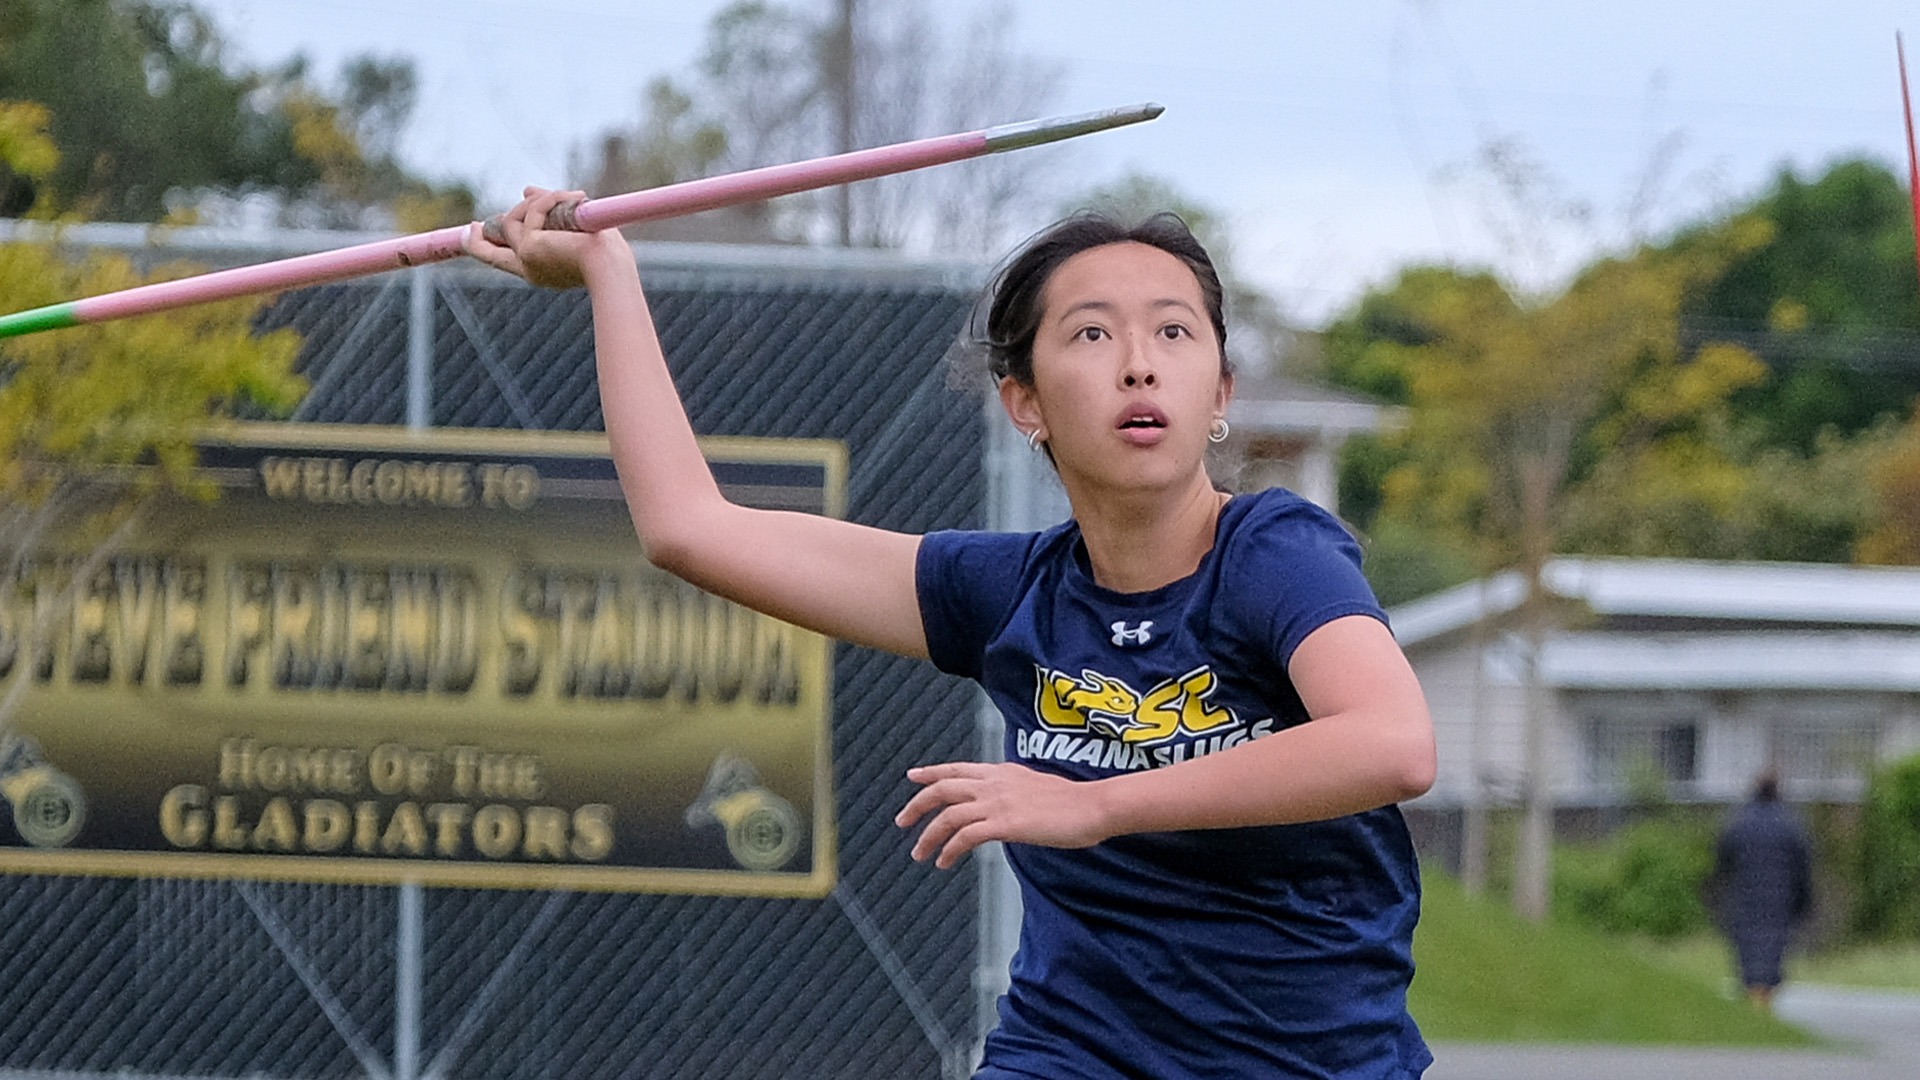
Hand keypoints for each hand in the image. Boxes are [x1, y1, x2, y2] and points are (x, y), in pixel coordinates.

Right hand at [463, 186, 630, 288]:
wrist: (613, 267)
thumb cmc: (607, 251)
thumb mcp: (573, 228)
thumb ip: (549, 211)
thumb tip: (525, 190)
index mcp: (543, 270)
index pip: (506, 259)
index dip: (488, 245)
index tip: (477, 229)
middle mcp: (530, 269)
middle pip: (487, 254)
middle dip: (476, 240)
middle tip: (471, 227)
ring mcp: (525, 259)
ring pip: (512, 221)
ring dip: (539, 202)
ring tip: (574, 197)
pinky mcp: (528, 247)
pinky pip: (531, 211)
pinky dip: (551, 199)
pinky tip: (576, 197)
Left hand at [894, 761, 1112, 868]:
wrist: (1094, 806)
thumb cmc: (1074, 802)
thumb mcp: (1037, 787)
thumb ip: (1015, 791)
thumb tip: (1005, 804)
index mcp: (1002, 771)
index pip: (958, 768)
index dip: (932, 772)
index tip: (913, 776)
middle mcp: (995, 783)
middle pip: (943, 788)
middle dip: (917, 805)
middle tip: (902, 821)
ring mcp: (998, 802)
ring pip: (948, 815)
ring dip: (928, 836)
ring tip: (919, 853)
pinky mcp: (1005, 824)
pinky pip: (965, 836)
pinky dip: (949, 850)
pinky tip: (945, 862)